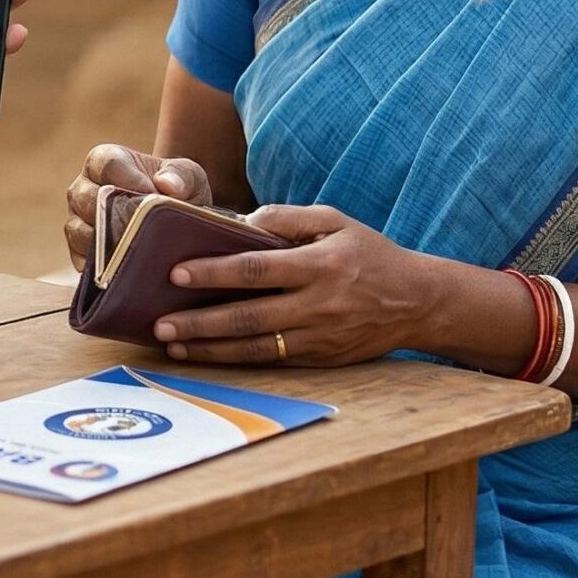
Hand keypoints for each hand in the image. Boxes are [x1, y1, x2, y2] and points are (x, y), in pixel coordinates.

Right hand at [63, 144, 208, 272]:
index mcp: (106, 160)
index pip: (106, 164)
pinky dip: (99, 267)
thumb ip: (182, 175)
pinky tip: (121, 270)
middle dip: (115, 214)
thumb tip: (166, 185)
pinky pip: (81, 258)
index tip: (151, 194)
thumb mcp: (190, 178)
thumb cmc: (178, 192)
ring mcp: (78, 218)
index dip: (127, 179)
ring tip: (134, 251)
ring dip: (106, 243)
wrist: (174, 222)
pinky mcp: (78, 248)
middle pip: (87, 198)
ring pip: (79, 230)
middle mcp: (84, 187)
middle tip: (143, 229)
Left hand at [148, 204, 445, 366]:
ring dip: (210, 347)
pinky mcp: (321, 358)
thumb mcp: (335, 221)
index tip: (177, 272)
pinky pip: (270, 360)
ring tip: (172, 343)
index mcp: (320, 265)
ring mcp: (319, 336)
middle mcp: (318, 305)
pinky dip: (234, 359)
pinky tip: (205, 354)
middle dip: (201, 321)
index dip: (215, 272)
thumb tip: (239, 221)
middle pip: (250, 316)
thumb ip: (287, 217)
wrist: (418, 301)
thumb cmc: (369, 253)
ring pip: (256, 346)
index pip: (258, 268)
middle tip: (160, 321)